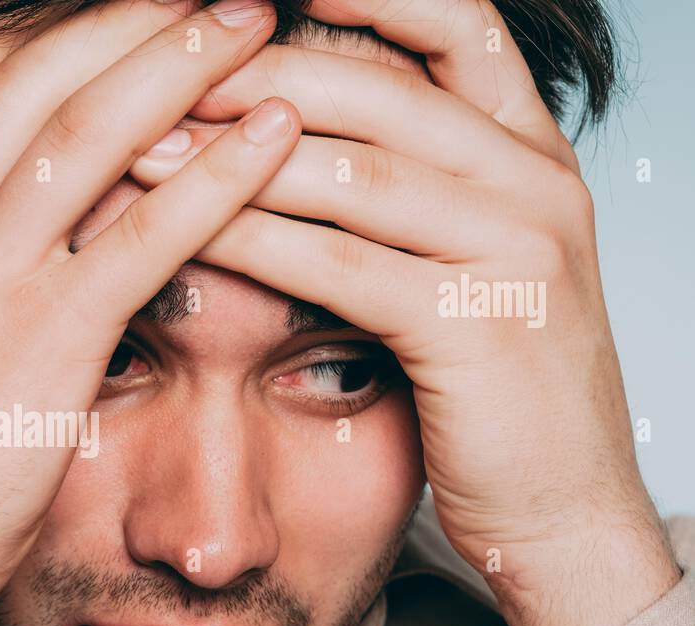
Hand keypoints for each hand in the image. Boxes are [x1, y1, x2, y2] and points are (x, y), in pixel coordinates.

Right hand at [0, 0, 301, 625]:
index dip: (42, 22)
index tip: (110, 11)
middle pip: (35, 71)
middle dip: (128, 15)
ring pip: (90, 130)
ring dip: (183, 60)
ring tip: (258, 22)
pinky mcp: (44, 343)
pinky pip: (144, 236)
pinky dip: (220, 177)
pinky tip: (279, 137)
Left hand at [129, 0, 679, 625]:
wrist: (563, 504)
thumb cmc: (491, 382)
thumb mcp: (466, 260)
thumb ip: (411, 183)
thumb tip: (292, 122)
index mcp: (529, 150)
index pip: (456, 24)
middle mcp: (532, 181)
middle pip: (379, 89)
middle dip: (255, 69)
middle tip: (155, 64)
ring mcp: (516, 250)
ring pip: (354, 171)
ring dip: (231, 153)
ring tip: (136, 142)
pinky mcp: (477, 326)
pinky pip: (342, 265)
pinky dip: (253, 240)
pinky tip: (180, 228)